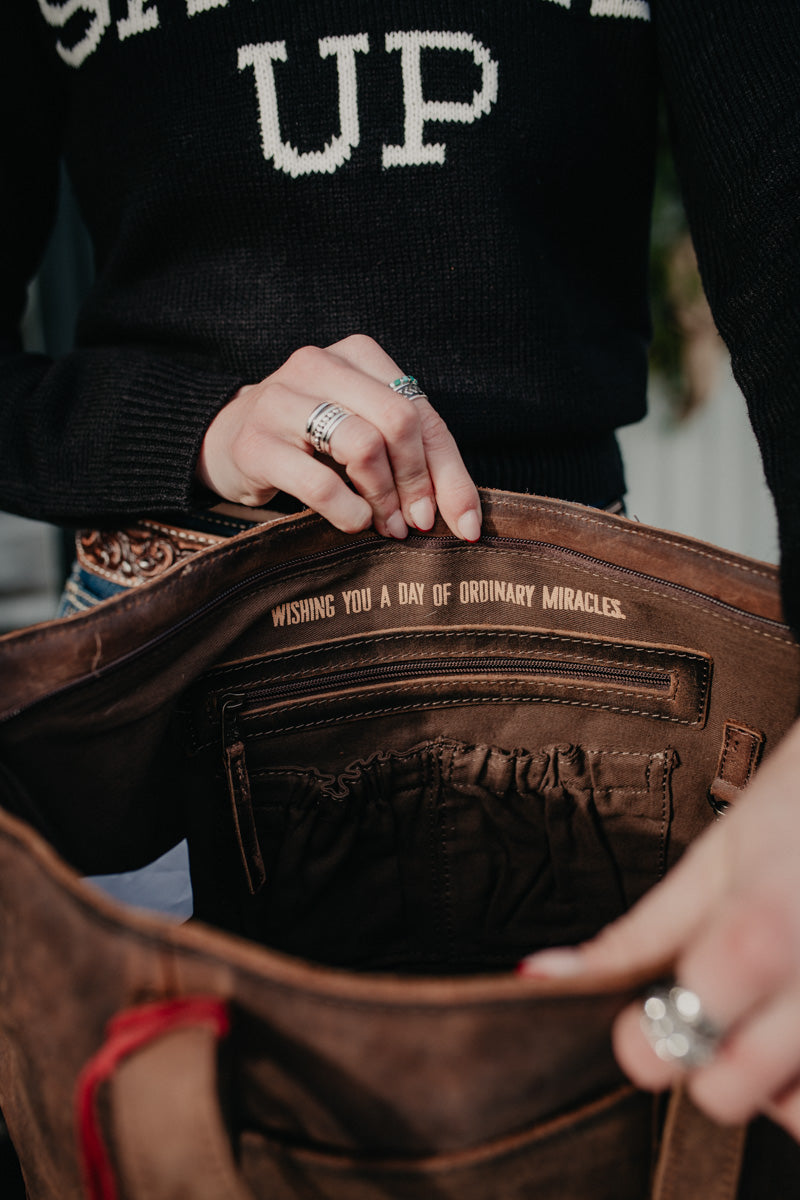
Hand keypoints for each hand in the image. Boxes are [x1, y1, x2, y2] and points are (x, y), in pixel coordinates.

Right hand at [196, 334, 481, 541]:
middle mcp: (319, 364)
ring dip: (383, 498)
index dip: (451, 473)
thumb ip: (413, 458)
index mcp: (357, 355)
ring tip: (384, 525)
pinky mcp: (254, 441)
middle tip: (415, 523)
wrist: (224, 439)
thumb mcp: (363, 433)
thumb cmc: (309, 441)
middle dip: (417, 482)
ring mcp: (281, 398)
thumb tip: (465, 518)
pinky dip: (347, 511)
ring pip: (362, 444)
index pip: (422, 413)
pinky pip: (318, 482)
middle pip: (398, 421)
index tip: (465, 525)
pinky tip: (352, 521)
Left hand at [518, 716, 799, 1141]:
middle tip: (720, 1007)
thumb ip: (638, 933)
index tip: (647, 1013)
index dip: (645, 1039)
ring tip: (774, 1016)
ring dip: (775, 1083)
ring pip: (799, 1115)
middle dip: (708, 1062)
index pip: (676, 1048)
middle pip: (732, 1097)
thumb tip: (542, 977)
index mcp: (756, 936)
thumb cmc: (797, 806)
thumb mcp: (716, 859)